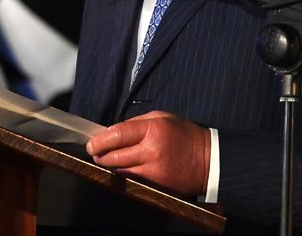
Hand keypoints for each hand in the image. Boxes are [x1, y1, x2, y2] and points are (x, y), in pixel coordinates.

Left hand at [85, 111, 210, 196]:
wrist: (209, 160)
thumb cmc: (185, 135)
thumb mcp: (163, 118)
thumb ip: (137, 123)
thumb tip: (114, 131)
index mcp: (153, 129)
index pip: (117, 134)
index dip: (100, 140)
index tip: (91, 143)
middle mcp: (151, 150)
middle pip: (114, 155)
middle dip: (101, 155)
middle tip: (95, 152)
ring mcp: (154, 170)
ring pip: (121, 170)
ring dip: (110, 165)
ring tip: (106, 160)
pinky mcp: (157, 184)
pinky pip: (133, 179)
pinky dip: (125, 174)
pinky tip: (122, 169)